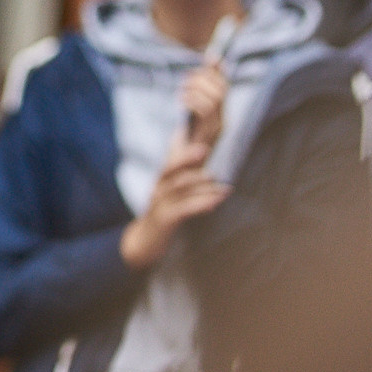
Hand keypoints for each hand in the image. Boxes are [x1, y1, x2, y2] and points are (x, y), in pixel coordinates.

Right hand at [120, 137, 230, 267]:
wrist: (146, 241)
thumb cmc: (163, 211)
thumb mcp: (169, 189)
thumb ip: (178, 164)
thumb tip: (181, 131)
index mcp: (162, 181)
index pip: (171, 163)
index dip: (185, 153)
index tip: (203, 147)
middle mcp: (158, 190)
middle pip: (170, 171)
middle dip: (187, 161)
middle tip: (206, 154)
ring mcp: (160, 204)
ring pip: (179, 190)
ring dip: (203, 187)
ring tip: (224, 188)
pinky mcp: (164, 220)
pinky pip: (183, 209)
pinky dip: (200, 205)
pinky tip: (215, 203)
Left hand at [181, 61, 227, 151]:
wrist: (178, 174)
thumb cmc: (180, 148)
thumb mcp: (186, 121)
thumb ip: (192, 102)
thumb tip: (194, 79)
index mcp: (218, 116)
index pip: (224, 87)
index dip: (219, 71)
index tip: (210, 57)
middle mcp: (222, 121)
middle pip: (222, 89)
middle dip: (206, 78)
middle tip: (188, 77)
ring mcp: (217, 129)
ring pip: (216, 98)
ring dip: (198, 88)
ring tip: (182, 90)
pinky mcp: (208, 135)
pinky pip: (206, 110)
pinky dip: (194, 100)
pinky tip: (182, 99)